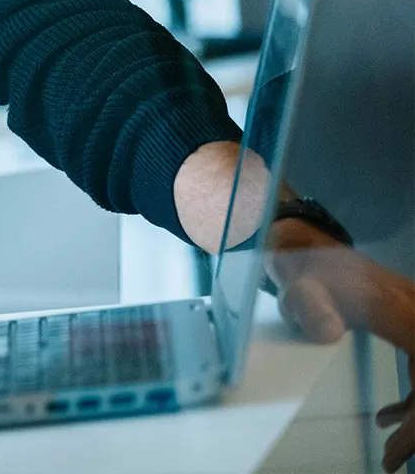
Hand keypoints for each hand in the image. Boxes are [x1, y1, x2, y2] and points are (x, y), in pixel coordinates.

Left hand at [267, 219, 414, 471]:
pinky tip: (388, 419)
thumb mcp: (302, 289)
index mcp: (404, 310)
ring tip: (390, 448)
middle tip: (393, 457)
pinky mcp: (413, 331)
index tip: (397, 442)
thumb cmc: (309, 273)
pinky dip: (413, 401)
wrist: (311, 253)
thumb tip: (328, 333)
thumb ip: (310, 309)